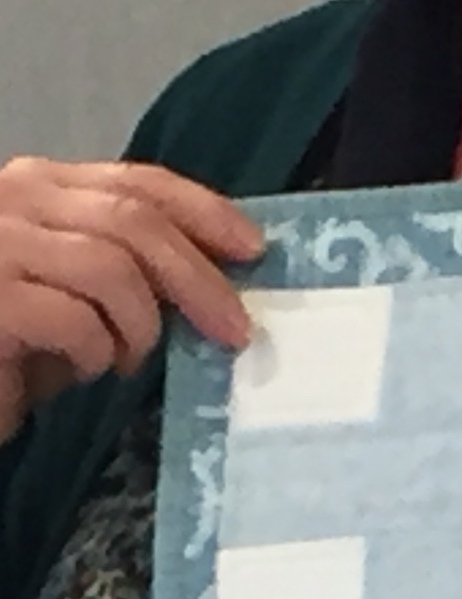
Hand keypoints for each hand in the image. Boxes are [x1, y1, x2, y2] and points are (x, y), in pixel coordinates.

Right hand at [0, 156, 265, 440]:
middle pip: (133, 224)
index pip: (136, 181)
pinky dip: (96, 353)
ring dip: (140, 326)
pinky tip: (84, 369)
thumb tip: (219, 286)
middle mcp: (11, 200)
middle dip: (198, 281)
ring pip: (110, 270)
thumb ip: (130, 271)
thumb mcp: (78, 294)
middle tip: (234, 332)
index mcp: (39, 187)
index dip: (204, 212)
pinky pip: (74, 321)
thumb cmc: (11, 343)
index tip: (253, 250)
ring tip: (126, 359)